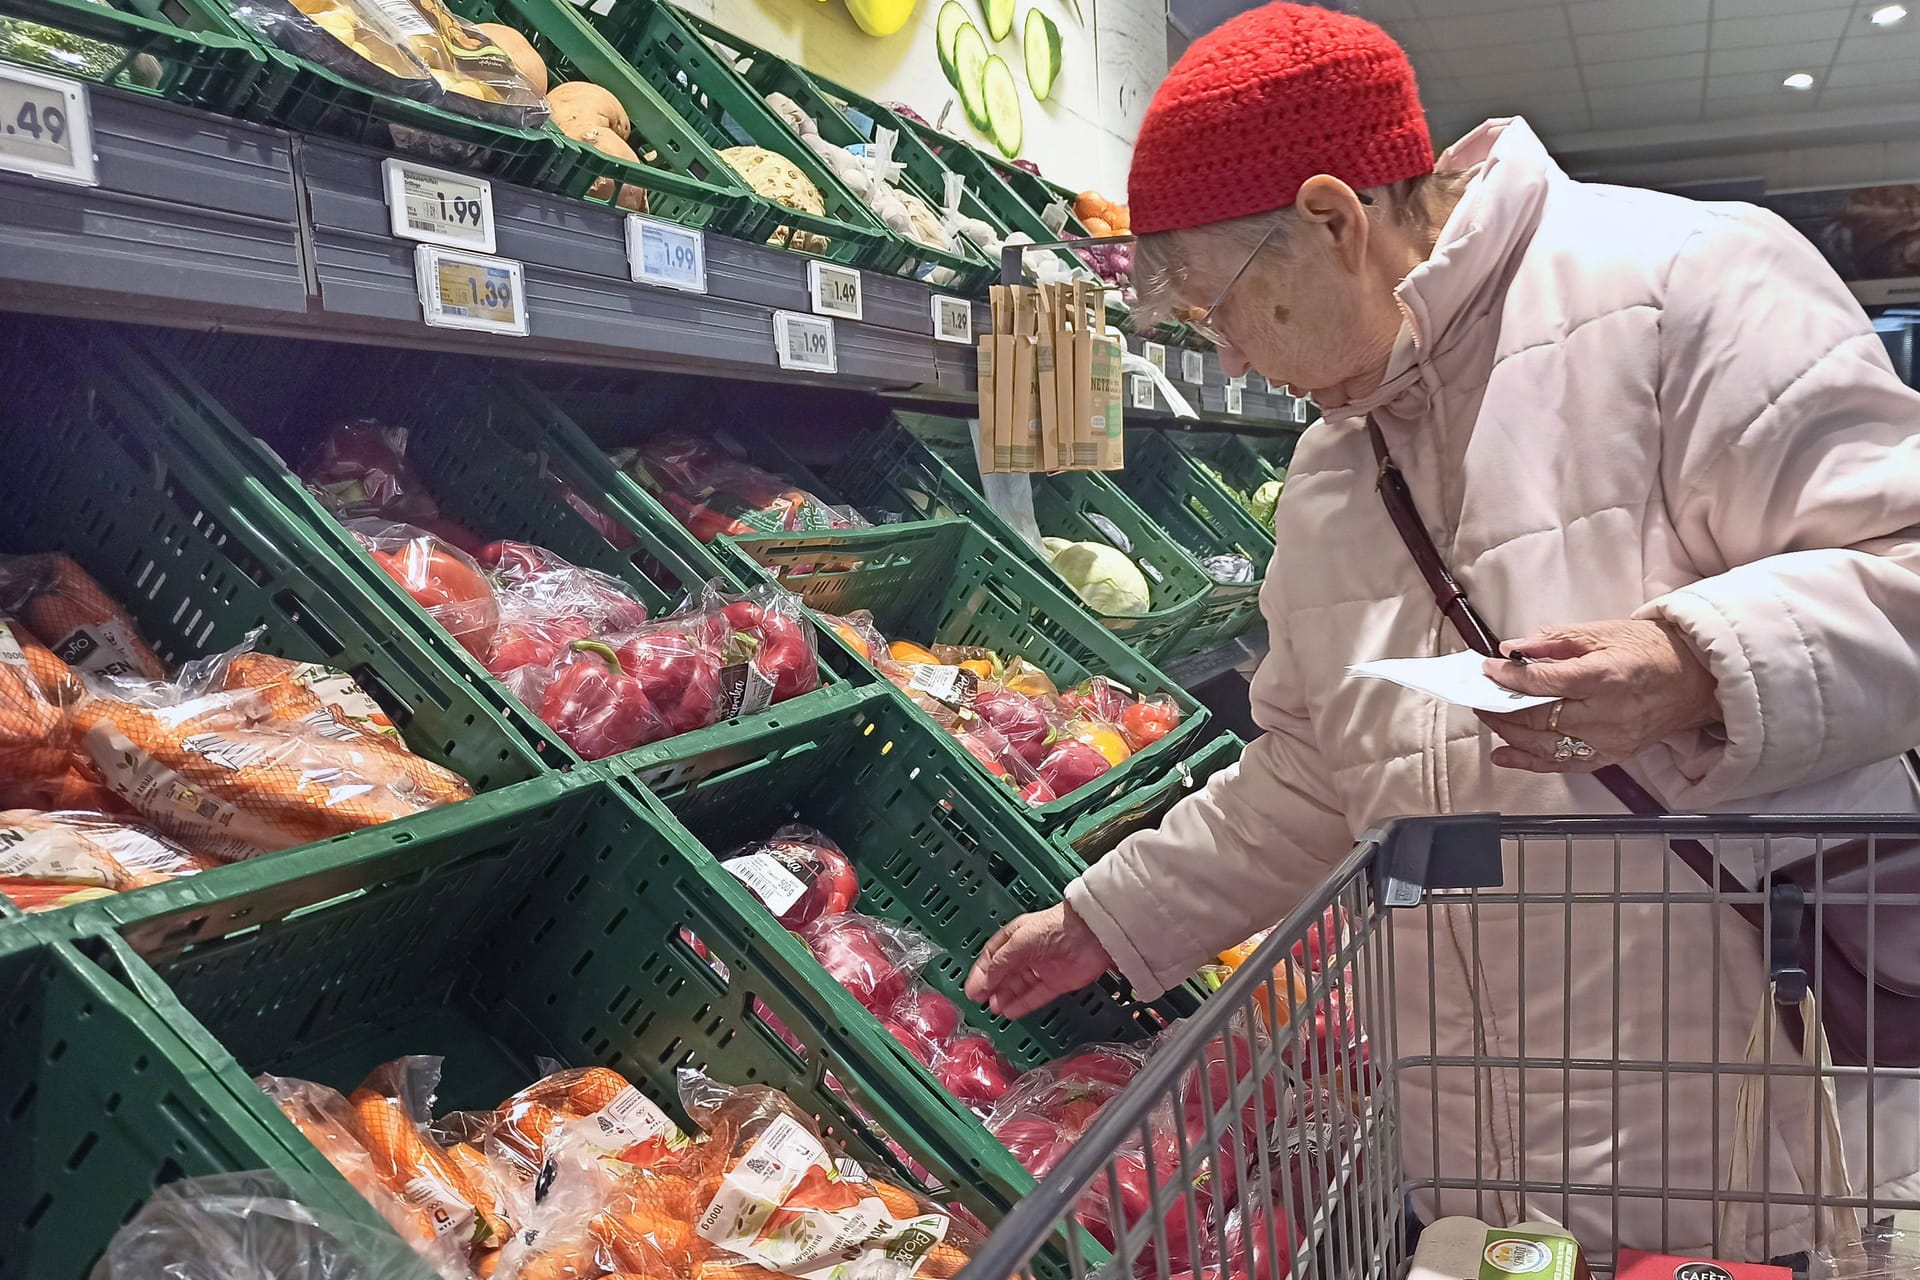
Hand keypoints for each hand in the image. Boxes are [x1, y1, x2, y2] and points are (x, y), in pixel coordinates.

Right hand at [965, 902, 1114, 1019]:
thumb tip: (982, 983)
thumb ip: (1000, 964)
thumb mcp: (1019, 942)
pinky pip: (1035, 996)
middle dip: (991, 987)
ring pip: (1018, 986)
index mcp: (1015, 937)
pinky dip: (1023, 1004)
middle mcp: (1027, 953)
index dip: (981, 973)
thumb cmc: (1055, 927)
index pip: (992, 957)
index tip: (971, 990)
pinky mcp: (1056, 983)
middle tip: (979, 1002)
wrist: (1091, 934)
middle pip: (1004, 973)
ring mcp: (1041, 969)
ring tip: (994, 1009)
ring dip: (1005, 997)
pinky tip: (1010, 1012)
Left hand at [1478, 620, 1719, 772]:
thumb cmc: (1650, 649)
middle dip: (1503, 708)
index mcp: (1606, 676)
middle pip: (1541, 718)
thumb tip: (1512, 649)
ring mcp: (1612, 740)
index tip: (1487, 669)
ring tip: (1489, 718)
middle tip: (1481, 695)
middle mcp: (1608, 714)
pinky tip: (1506, 754)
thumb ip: (1554, 641)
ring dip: (1510, 734)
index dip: (1509, 677)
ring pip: (1547, 746)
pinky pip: (1564, 764)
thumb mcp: (1602, 632)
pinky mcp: (1614, 756)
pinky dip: (1531, 761)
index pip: (1545, 682)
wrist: (1696, 678)